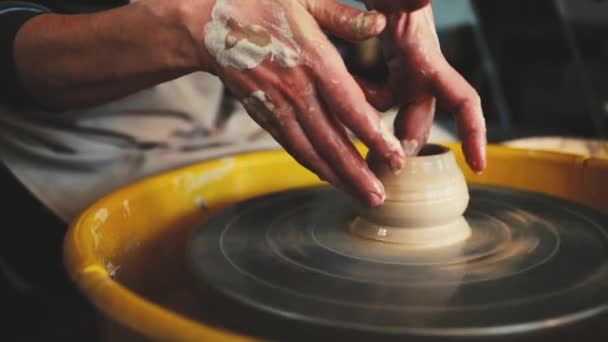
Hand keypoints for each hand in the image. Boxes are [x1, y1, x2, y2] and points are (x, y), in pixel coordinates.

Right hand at [189, 0, 408, 205]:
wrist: (208, 24)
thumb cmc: (260, 4)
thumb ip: (344, 17)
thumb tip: (380, 25)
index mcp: (312, 59)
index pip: (348, 106)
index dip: (372, 135)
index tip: (394, 157)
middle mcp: (295, 90)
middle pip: (331, 140)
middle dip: (357, 172)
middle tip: (380, 197)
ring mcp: (277, 106)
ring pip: (311, 150)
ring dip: (337, 177)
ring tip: (362, 196)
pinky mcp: (264, 114)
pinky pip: (291, 145)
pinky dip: (312, 165)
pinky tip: (330, 178)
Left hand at [359, 2, 486, 171]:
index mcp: (429, 59)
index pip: (464, 100)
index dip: (474, 133)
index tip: (478, 166)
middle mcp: (423, 71)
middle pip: (421, 121)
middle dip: (406, 148)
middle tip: (382, 173)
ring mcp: (409, 72)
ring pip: (399, 115)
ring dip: (380, 132)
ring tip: (360, 153)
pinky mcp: (395, 70)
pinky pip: (382, 99)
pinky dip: (364, 105)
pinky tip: (340, 107)